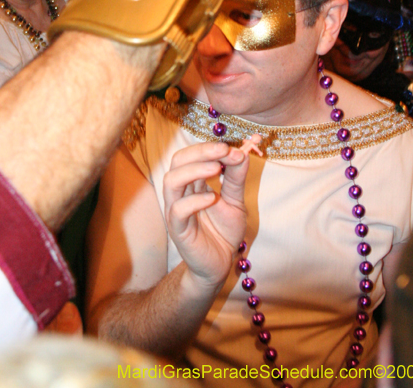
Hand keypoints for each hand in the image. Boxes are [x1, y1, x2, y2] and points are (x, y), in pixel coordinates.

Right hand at [163, 142, 248, 290]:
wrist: (221, 264)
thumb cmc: (224, 231)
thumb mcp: (235, 200)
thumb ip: (236, 178)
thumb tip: (241, 152)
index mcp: (193, 182)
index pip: (192, 155)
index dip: (210, 148)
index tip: (232, 148)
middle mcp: (181, 192)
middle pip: (178, 161)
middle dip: (200, 152)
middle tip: (223, 150)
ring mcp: (176, 210)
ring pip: (171, 181)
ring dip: (194, 170)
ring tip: (216, 169)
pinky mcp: (178, 229)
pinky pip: (178, 210)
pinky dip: (194, 200)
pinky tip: (212, 198)